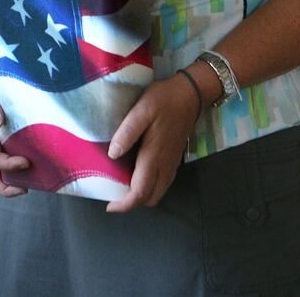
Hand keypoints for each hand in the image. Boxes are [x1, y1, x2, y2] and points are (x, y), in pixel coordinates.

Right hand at [0, 62, 30, 196]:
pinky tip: (41, 163)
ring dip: (13, 181)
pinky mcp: (10, 135)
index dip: (7, 165)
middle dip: (5, 186)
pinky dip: (21, 167)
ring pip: (0, 169)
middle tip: (26, 188)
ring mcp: (0, 139)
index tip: (27, 162)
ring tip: (35, 182)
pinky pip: (12, 156)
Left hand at [105, 73, 199, 212]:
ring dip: (142, 195)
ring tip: (123, 185)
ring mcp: (172, 163)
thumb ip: (128, 132)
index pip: (140, 193)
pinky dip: (150, 186)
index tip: (108, 205)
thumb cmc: (165, 100)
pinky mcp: (175, 157)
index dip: (124, 204)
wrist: (191, 94)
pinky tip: (139, 172)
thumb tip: (113, 154)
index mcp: (154, 156)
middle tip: (114, 193)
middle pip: (150, 198)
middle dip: (132, 202)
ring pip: (157, 192)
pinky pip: (163, 182)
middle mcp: (164, 165)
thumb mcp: (143, 109)